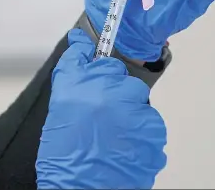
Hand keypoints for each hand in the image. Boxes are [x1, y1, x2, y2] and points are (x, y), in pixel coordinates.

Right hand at [36, 29, 166, 188]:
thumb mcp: (60, 105)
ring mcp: (138, 114)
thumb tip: (79, 38)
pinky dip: (139, 133)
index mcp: (87, 83)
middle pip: (124, 81)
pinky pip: (149, 124)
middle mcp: (115, 93)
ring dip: (128, 115)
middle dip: (114, 95)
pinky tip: (122, 146)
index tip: (97, 86)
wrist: (81, 189)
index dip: (98, 77)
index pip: (102, 61)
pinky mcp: (154, 133)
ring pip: (138, 103)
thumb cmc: (64, 153)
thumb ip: (72, 69)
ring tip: (110, 137)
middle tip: (99, 120)